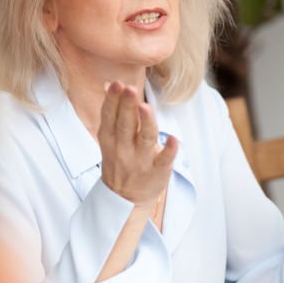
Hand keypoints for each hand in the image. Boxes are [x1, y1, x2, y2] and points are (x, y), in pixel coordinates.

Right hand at [98, 81, 176, 208]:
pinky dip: (169, 151)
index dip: (113, 100)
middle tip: (130, 89)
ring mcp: (140, 161)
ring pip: (144, 139)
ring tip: (145, 107)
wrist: (125, 199)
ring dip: (146, 123)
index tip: (117, 84)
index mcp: (110, 138)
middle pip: (125, 125)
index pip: (110, 116)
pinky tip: (174, 140)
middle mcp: (123, 148)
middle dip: (127, 107)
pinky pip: (163, 161)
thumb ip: (112, 111)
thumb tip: (110, 83)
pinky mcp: (157, 172)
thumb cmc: (120, 160)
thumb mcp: (110, 138)